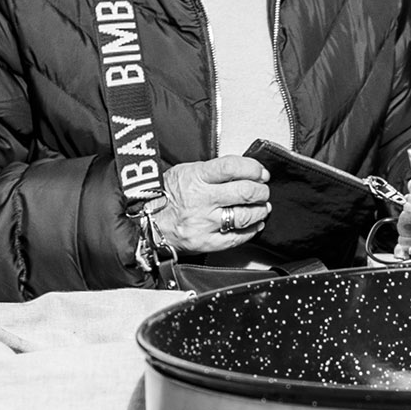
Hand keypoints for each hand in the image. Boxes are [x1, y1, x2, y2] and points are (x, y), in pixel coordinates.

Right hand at [152, 154, 268, 254]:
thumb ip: (213, 171)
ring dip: (260, 211)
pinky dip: (252, 230)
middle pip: (245, 192)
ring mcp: (204, 222)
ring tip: (261, 207)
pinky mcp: (207, 242)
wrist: (147, 224)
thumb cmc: (167, 197)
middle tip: (263, 191)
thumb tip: (244, 171)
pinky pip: (238, 237)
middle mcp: (201, 200)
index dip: (253, 169)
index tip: (261, 173)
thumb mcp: (185, 172)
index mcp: (196, 177)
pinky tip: (254, 224)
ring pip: (245, 216)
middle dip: (261, 191)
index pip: (232, 167)